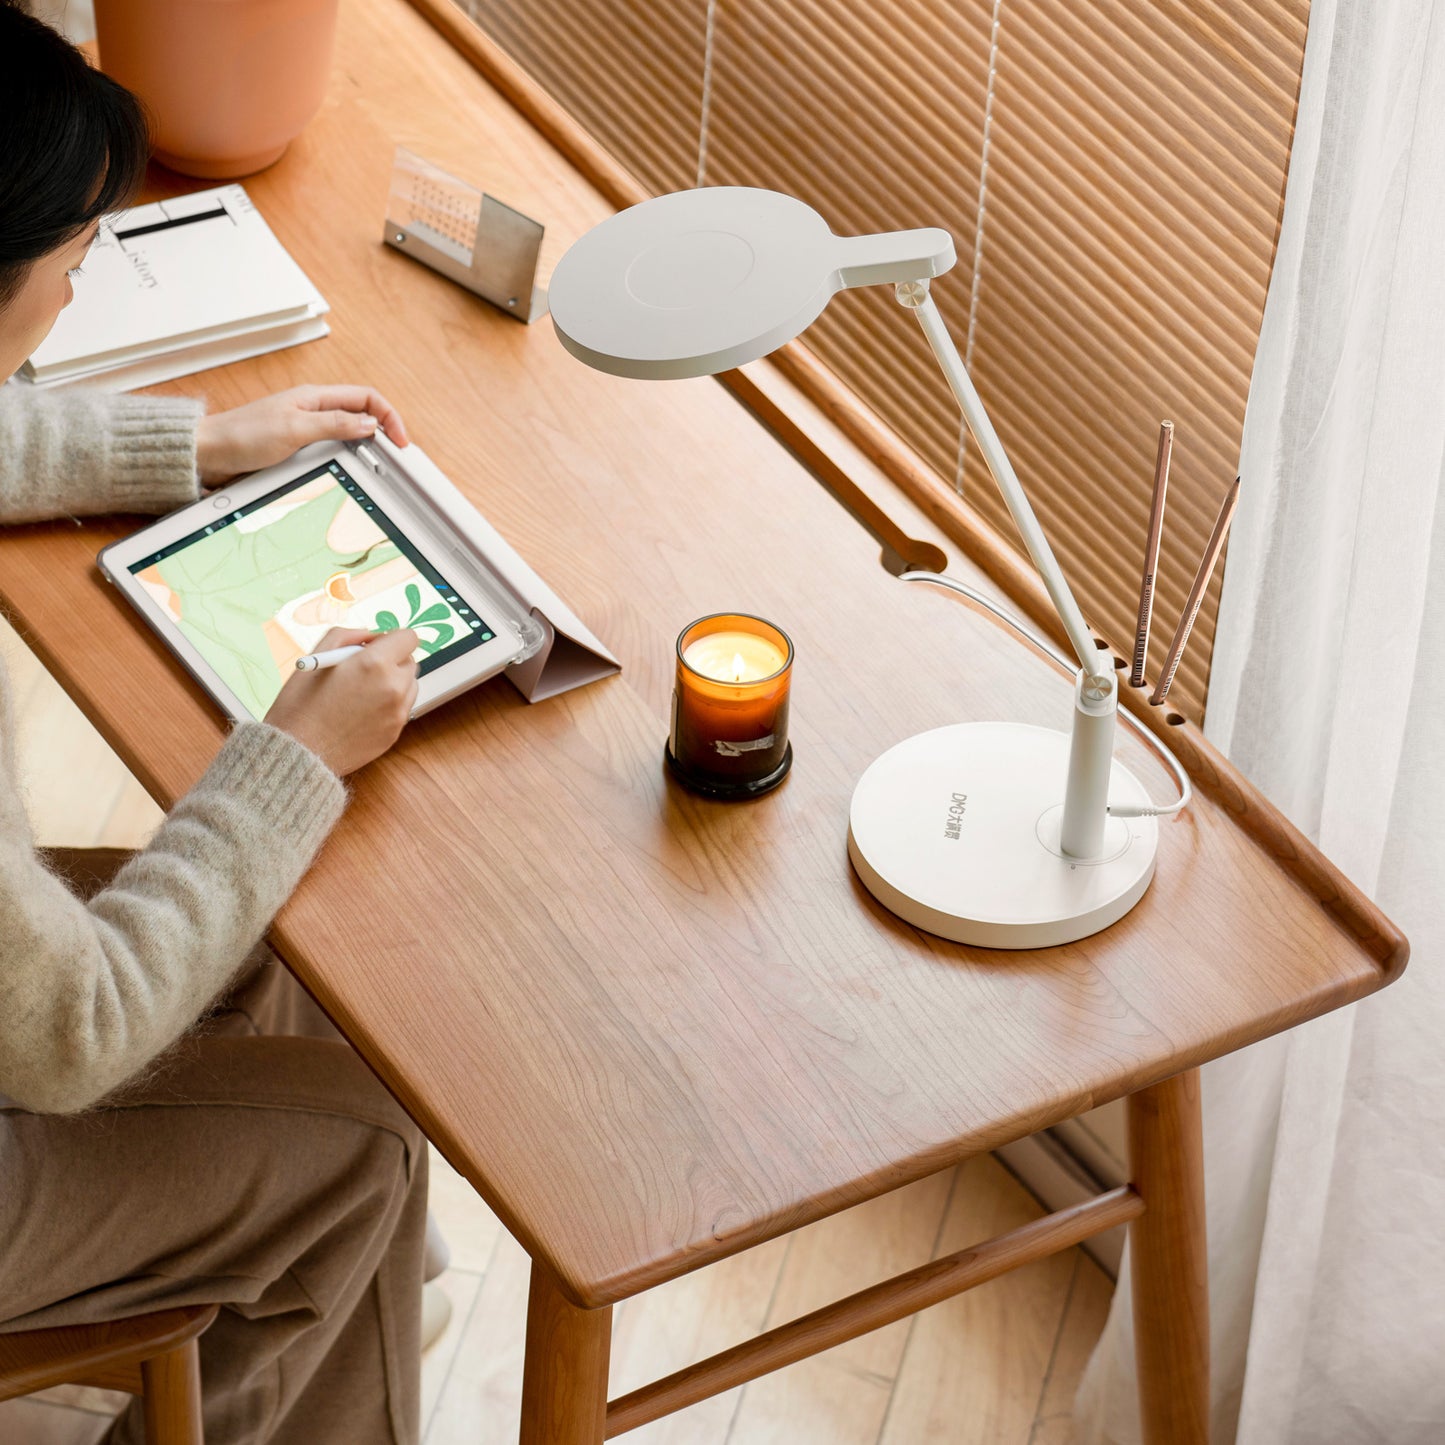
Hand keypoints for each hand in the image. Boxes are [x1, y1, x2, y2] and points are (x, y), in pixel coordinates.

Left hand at [196, 385, 409, 486]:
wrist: (209, 454)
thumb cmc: (241, 436)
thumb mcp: (294, 429)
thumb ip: (334, 424)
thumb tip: (369, 424)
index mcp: (315, 398)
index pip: (367, 398)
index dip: (389, 417)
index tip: (400, 441)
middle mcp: (313, 410)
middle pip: (362, 415)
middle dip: (384, 432)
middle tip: (395, 456)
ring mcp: (306, 429)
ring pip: (349, 434)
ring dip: (367, 447)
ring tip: (377, 463)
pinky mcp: (298, 448)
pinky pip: (333, 450)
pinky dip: (348, 459)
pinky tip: (350, 469)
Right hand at [264, 627, 419, 775]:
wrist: (300, 752)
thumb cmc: (301, 706)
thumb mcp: (316, 656)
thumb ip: (348, 636)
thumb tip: (370, 635)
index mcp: (375, 664)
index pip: (409, 638)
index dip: (392, 639)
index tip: (377, 646)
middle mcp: (393, 687)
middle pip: (410, 661)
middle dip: (391, 660)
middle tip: (364, 669)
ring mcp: (398, 712)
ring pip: (410, 685)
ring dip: (393, 682)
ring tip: (361, 692)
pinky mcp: (395, 732)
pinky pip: (401, 708)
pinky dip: (388, 705)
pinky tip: (361, 711)